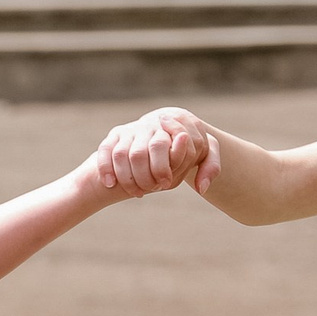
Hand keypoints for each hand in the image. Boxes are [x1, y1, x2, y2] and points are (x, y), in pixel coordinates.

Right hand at [94, 107, 220, 198]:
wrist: (164, 129)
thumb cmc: (187, 148)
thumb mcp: (204, 154)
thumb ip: (210, 168)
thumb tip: (202, 188)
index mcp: (177, 123)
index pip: (167, 144)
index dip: (164, 168)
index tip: (165, 184)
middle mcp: (152, 123)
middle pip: (144, 152)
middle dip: (147, 175)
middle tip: (153, 190)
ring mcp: (132, 128)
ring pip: (123, 154)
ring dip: (127, 177)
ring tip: (137, 192)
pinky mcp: (115, 134)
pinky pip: (105, 151)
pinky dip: (106, 169)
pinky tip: (111, 184)